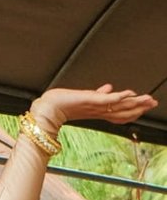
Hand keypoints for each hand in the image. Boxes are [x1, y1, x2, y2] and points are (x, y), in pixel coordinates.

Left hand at [30, 84, 157, 133]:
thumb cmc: (61, 104)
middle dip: (139, 107)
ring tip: (148, 99)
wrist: (47, 109)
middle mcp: (98, 111)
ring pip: (119, 107)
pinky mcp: (89, 101)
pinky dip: (119, 97)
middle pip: (123, 112)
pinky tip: (129, 93)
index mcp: (98, 111)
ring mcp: (94, 107)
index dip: (133, 110)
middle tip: (153, 103)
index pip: (119, 112)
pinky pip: (107, 100)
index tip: (145, 105)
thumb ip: (97, 94)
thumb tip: (108, 88)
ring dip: (135, 103)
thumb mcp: (83, 98)